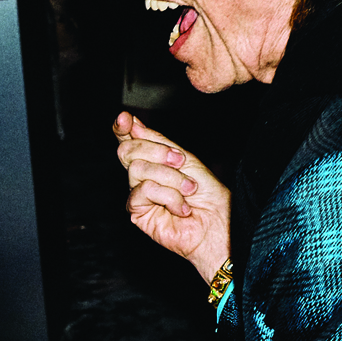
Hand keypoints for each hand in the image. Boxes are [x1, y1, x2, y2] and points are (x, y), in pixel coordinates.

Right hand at [113, 111, 230, 281]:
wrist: (218, 222)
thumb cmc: (207, 194)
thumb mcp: (184, 159)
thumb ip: (157, 142)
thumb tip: (133, 123)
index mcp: (152, 161)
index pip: (129, 141)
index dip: (123, 128)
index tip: (125, 118)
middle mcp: (141, 177)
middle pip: (128, 150)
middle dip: (158, 151)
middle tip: (181, 161)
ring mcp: (138, 195)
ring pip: (137, 169)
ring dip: (171, 178)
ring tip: (188, 190)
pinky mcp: (137, 213)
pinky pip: (143, 190)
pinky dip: (169, 196)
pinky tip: (182, 208)